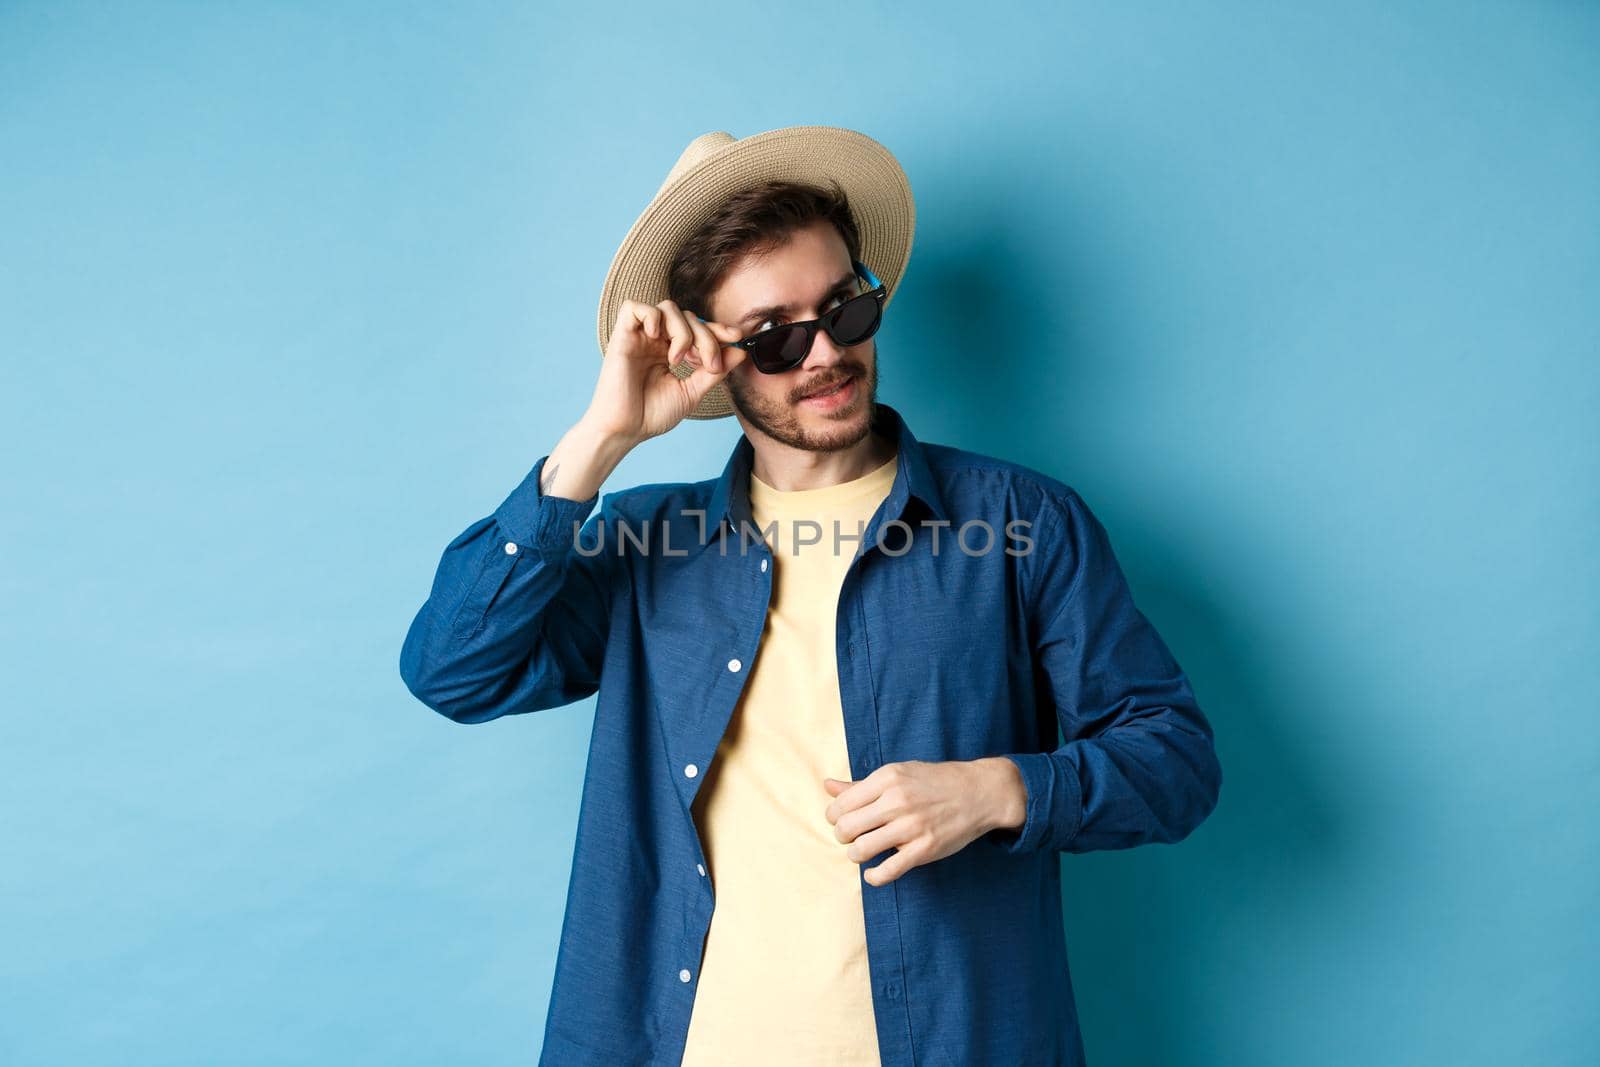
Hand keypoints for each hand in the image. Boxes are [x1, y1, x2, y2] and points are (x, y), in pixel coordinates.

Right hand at [583, 298, 747, 442]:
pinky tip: (658, 340)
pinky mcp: (621, 336)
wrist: (626, 430)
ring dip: (683, 331)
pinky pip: (634, 307)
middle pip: (688, 316)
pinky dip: (653, 317)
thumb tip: (740, 351)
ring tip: (679, 359)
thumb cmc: (652, 414)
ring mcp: (639, 337)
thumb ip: (715, 371)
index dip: (718, 328)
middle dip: (706, 337)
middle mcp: (655, 340)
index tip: (737, 337)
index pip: (697, 328)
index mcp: (670, 351)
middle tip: (709, 365)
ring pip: (667, 307)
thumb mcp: (692, 392)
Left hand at [822, 758, 1026, 886]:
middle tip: (852, 837)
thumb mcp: (897, 774)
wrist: (978, 792)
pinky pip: (887, 871)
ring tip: (863, 851)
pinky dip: (874, 877)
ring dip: (855, 855)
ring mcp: (911, 826)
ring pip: (861, 850)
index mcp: (887, 778)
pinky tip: (874, 873)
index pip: (840, 805)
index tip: (843, 821)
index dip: (834, 817)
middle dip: (842, 836)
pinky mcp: (924, 849)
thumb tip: (827, 786)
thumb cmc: (933, 782)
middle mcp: (897, 800)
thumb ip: (860, 785)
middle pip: (846, 828)